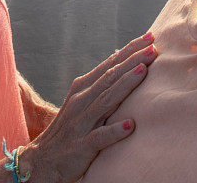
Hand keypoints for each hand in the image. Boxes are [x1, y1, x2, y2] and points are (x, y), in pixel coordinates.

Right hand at [17, 33, 157, 182]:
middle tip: (154, 47)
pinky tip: (130, 125)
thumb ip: (100, 80)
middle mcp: (81, 100)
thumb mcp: (81, 99)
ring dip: (126, 84)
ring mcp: (81, 122)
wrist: (42, 160)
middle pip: (110, 76)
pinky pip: (99, 137)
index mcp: (83, 87)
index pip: (110, 64)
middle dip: (132, 60)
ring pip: (105, 99)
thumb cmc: (69, 128)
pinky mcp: (81, 145)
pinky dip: (114, 131)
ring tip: (143, 71)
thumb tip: (118, 55)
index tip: (150, 36)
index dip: (130, 50)